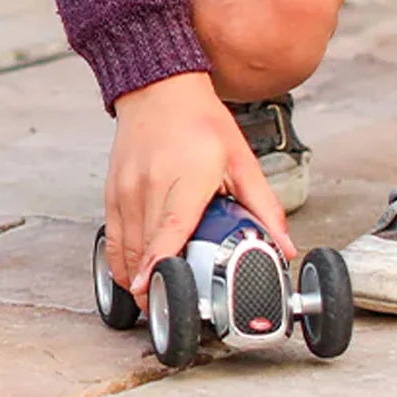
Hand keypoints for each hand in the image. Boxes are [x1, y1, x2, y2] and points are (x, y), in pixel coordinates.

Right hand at [104, 71, 297, 308]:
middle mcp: (150, 187)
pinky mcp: (112, 194)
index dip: (160, 268)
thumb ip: (263, 206)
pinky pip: (112, 241)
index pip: (168, 232)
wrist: (160, 88)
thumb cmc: (202, 122)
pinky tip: (139, 274)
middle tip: (174, 309)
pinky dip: (124, 264)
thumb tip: (285, 245)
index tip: (157, 295)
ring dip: (138, 281)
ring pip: (124, 253)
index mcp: (186, 180)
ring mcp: (126, 192)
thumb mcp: (241, 159)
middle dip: (156, 287)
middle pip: (144, 253)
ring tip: (158, 298)